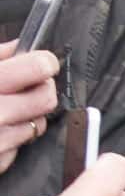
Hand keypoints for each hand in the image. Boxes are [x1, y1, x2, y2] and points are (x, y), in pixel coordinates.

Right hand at [0, 41, 58, 175]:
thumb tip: (19, 48)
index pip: (32, 69)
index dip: (43, 63)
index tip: (46, 62)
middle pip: (44, 99)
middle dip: (44, 89)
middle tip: (37, 84)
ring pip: (36, 124)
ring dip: (30, 115)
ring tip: (9, 107)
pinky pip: (19, 147)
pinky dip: (14, 136)